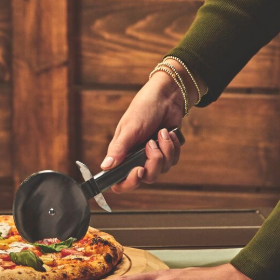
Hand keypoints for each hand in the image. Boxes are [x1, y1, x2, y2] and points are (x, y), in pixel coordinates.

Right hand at [102, 71, 185, 192]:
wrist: (167, 97)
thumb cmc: (143, 109)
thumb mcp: (130, 128)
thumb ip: (118, 149)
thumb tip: (105, 166)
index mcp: (122, 155)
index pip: (121, 181)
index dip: (129, 182)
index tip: (138, 171)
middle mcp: (136, 158)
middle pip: (146, 178)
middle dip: (153, 162)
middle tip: (151, 145)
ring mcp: (152, 156)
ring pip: (162, 170)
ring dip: (165, 150)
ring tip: (161, 133)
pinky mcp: (167, 152)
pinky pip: (173, 160)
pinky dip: (173, 147)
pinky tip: (168, 133)